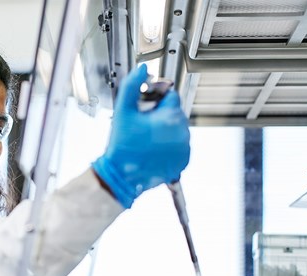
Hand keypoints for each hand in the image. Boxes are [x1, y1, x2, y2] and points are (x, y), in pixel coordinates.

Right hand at [92, 64, 190, 207]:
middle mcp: (182, 132)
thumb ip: (132, 86)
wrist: (122, 176)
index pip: (170, 96)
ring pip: (176, 129)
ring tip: (145, 139)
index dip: (154, 100)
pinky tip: (152, 149)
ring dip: (164, 131)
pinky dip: (168, 146)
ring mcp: (184, 148)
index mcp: (171, 117)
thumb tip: (142, 70)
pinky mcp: (183, 161)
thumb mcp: (123, 111)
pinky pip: (178, 146)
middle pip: (173, 113)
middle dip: (159, 116)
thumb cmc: (122, 146)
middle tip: (140, 126)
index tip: (143, 109)